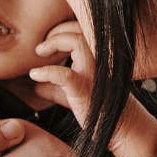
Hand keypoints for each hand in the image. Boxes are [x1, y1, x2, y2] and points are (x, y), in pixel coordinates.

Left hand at [29, 21, 156, 156]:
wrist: (121, 128)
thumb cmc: (100, 109)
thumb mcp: (75, 93)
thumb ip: (56, 86)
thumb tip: (35, 86)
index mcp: (101, 55)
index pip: (82, 28)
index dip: (63, 29)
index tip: (48, 40)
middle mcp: (100, 59)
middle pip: (79, 29)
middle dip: (57, 32)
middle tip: (41, 47)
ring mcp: (94, 72)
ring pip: (76, 42)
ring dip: (54, 42)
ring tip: (40, 53)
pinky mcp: (84, 89)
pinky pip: (63, 75)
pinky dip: (46, 72)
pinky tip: (35, 75)